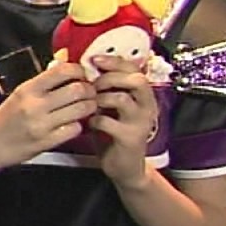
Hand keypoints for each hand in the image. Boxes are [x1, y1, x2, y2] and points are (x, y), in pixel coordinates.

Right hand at [0, 62, 97, 170]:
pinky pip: (75, 129)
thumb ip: (45, 76)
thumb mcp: (22, 92)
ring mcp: (42, 124)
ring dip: (89, 107)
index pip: (63, 70)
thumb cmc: (7, 116)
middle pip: (78, 89)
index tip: (81, 75)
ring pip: (81, 109)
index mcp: (29, 88)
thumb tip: (64, 56)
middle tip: (89, 93)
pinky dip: (79, 125)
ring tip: (85, 107)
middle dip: (90, 90)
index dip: (79, 71)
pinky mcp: (47, 142)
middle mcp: (35, 105)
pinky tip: (73, 124)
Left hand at [89, 55, 160, 187]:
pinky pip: (109, 122)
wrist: (124, 166)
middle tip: (92, 85)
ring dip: (100, 98)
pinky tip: (89, 123)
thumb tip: (78, 65)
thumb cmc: (112, 132)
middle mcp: (147, 105)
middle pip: (135, 79)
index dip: (114, 61)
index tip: (94, 60)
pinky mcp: (131, 138)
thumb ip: (100, 88)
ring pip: (122, 98)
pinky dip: (95, 120)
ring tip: (90, 104)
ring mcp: (141, 121)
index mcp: (142, 94)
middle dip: (109, 77)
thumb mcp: (108, 106)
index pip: (133, 68)